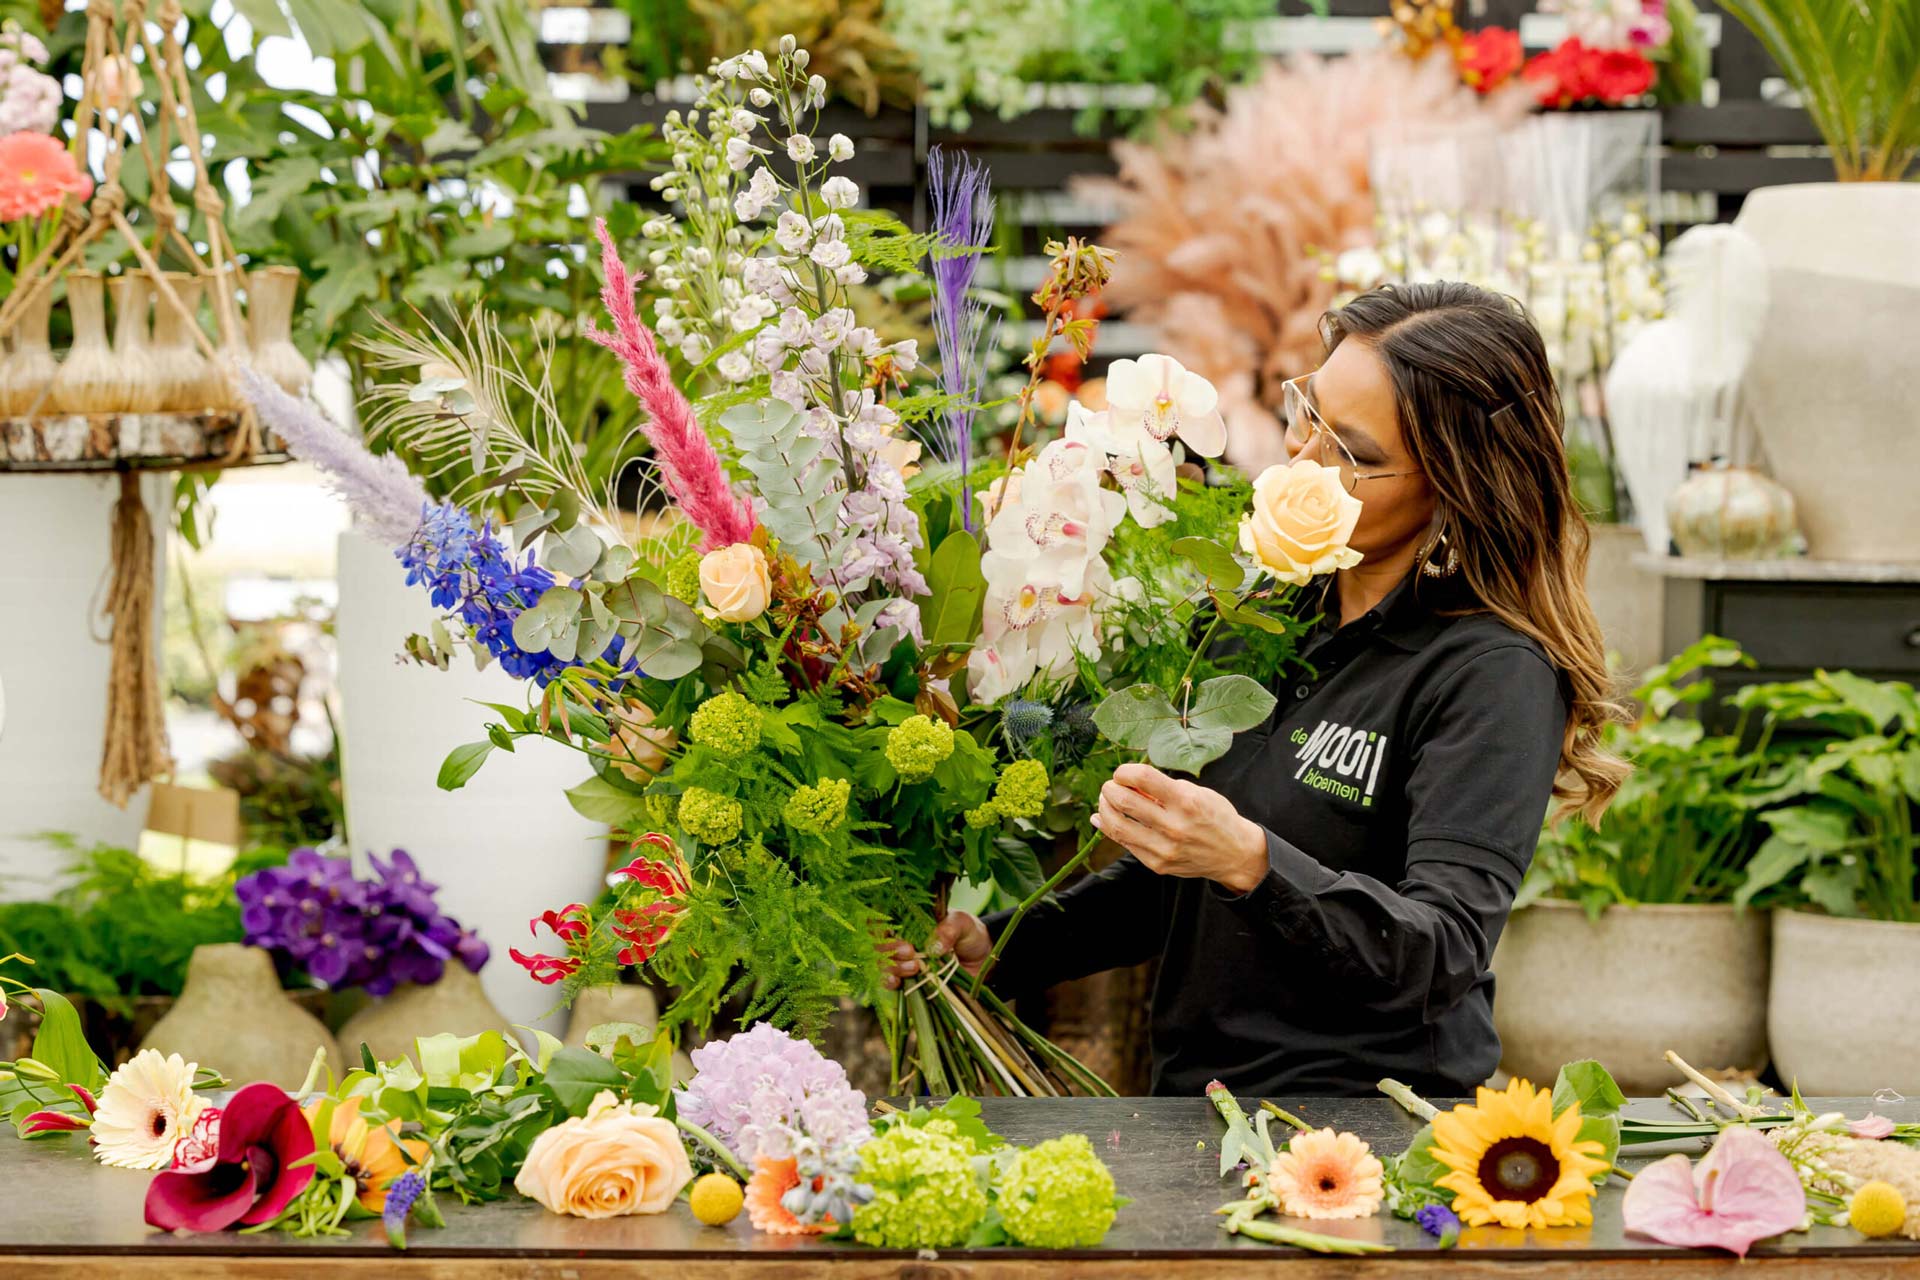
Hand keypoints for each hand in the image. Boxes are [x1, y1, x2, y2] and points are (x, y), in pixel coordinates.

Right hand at [879, 911, 989, 989]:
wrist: (982, 960)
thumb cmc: (968, 934)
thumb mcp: (963, 924)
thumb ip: (949, 929)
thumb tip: (934, 947)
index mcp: (908, 920)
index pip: (880, 918)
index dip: (876, 924)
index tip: (888, 930)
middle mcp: (899, 940)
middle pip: (877, 944)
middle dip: (889, 949)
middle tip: (910, 951)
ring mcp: (901, 962)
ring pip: (881, 964)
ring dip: (893, 967)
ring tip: (915, 967)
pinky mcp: (907, 981)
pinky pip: (888, 983)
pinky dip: (888, 983)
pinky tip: (897, 983)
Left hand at [1092, 762, 1269, 894]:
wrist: (1235, 854)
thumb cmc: (1215, 816)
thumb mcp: (1197, 793)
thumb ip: (1164, 788)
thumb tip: (1128, 783)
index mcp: (1186, 801)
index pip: (1143, 778)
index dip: (1125, 771)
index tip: (1122, 773)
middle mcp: (1174, 826)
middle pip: (1125, 802)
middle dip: (1110, 789)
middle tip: (1110, 786)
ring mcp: (1164, 848)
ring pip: (1118, 826)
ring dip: (1105, 808)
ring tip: (1106, 800)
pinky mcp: (1157, 864)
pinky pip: (1124, 844)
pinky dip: (1109, 828)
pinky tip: (1103, 818)